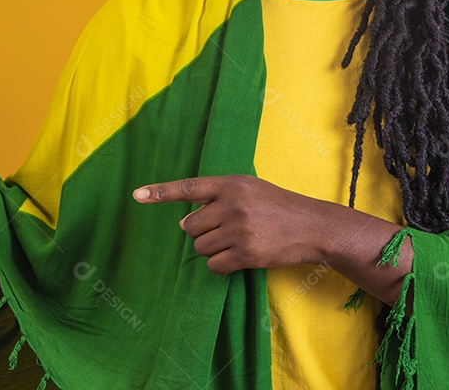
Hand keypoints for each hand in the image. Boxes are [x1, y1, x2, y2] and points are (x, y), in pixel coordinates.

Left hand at [133, 175, 334, 274]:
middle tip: (226, 229)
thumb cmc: (278, 206)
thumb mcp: (249, 189)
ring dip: (212, 249)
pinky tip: (239, 256)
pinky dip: (221, 264)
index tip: (137, 195)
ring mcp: (239, 230)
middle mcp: (232, 204)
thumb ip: (217, 197)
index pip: (189, 187)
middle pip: (191, 226)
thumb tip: (184, 221)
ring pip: (200, 247)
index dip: (161, 192)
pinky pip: (214, 265)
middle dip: (202, 231)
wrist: (311, 226)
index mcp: (231, 184)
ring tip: (237, 241)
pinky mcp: (246, 253)